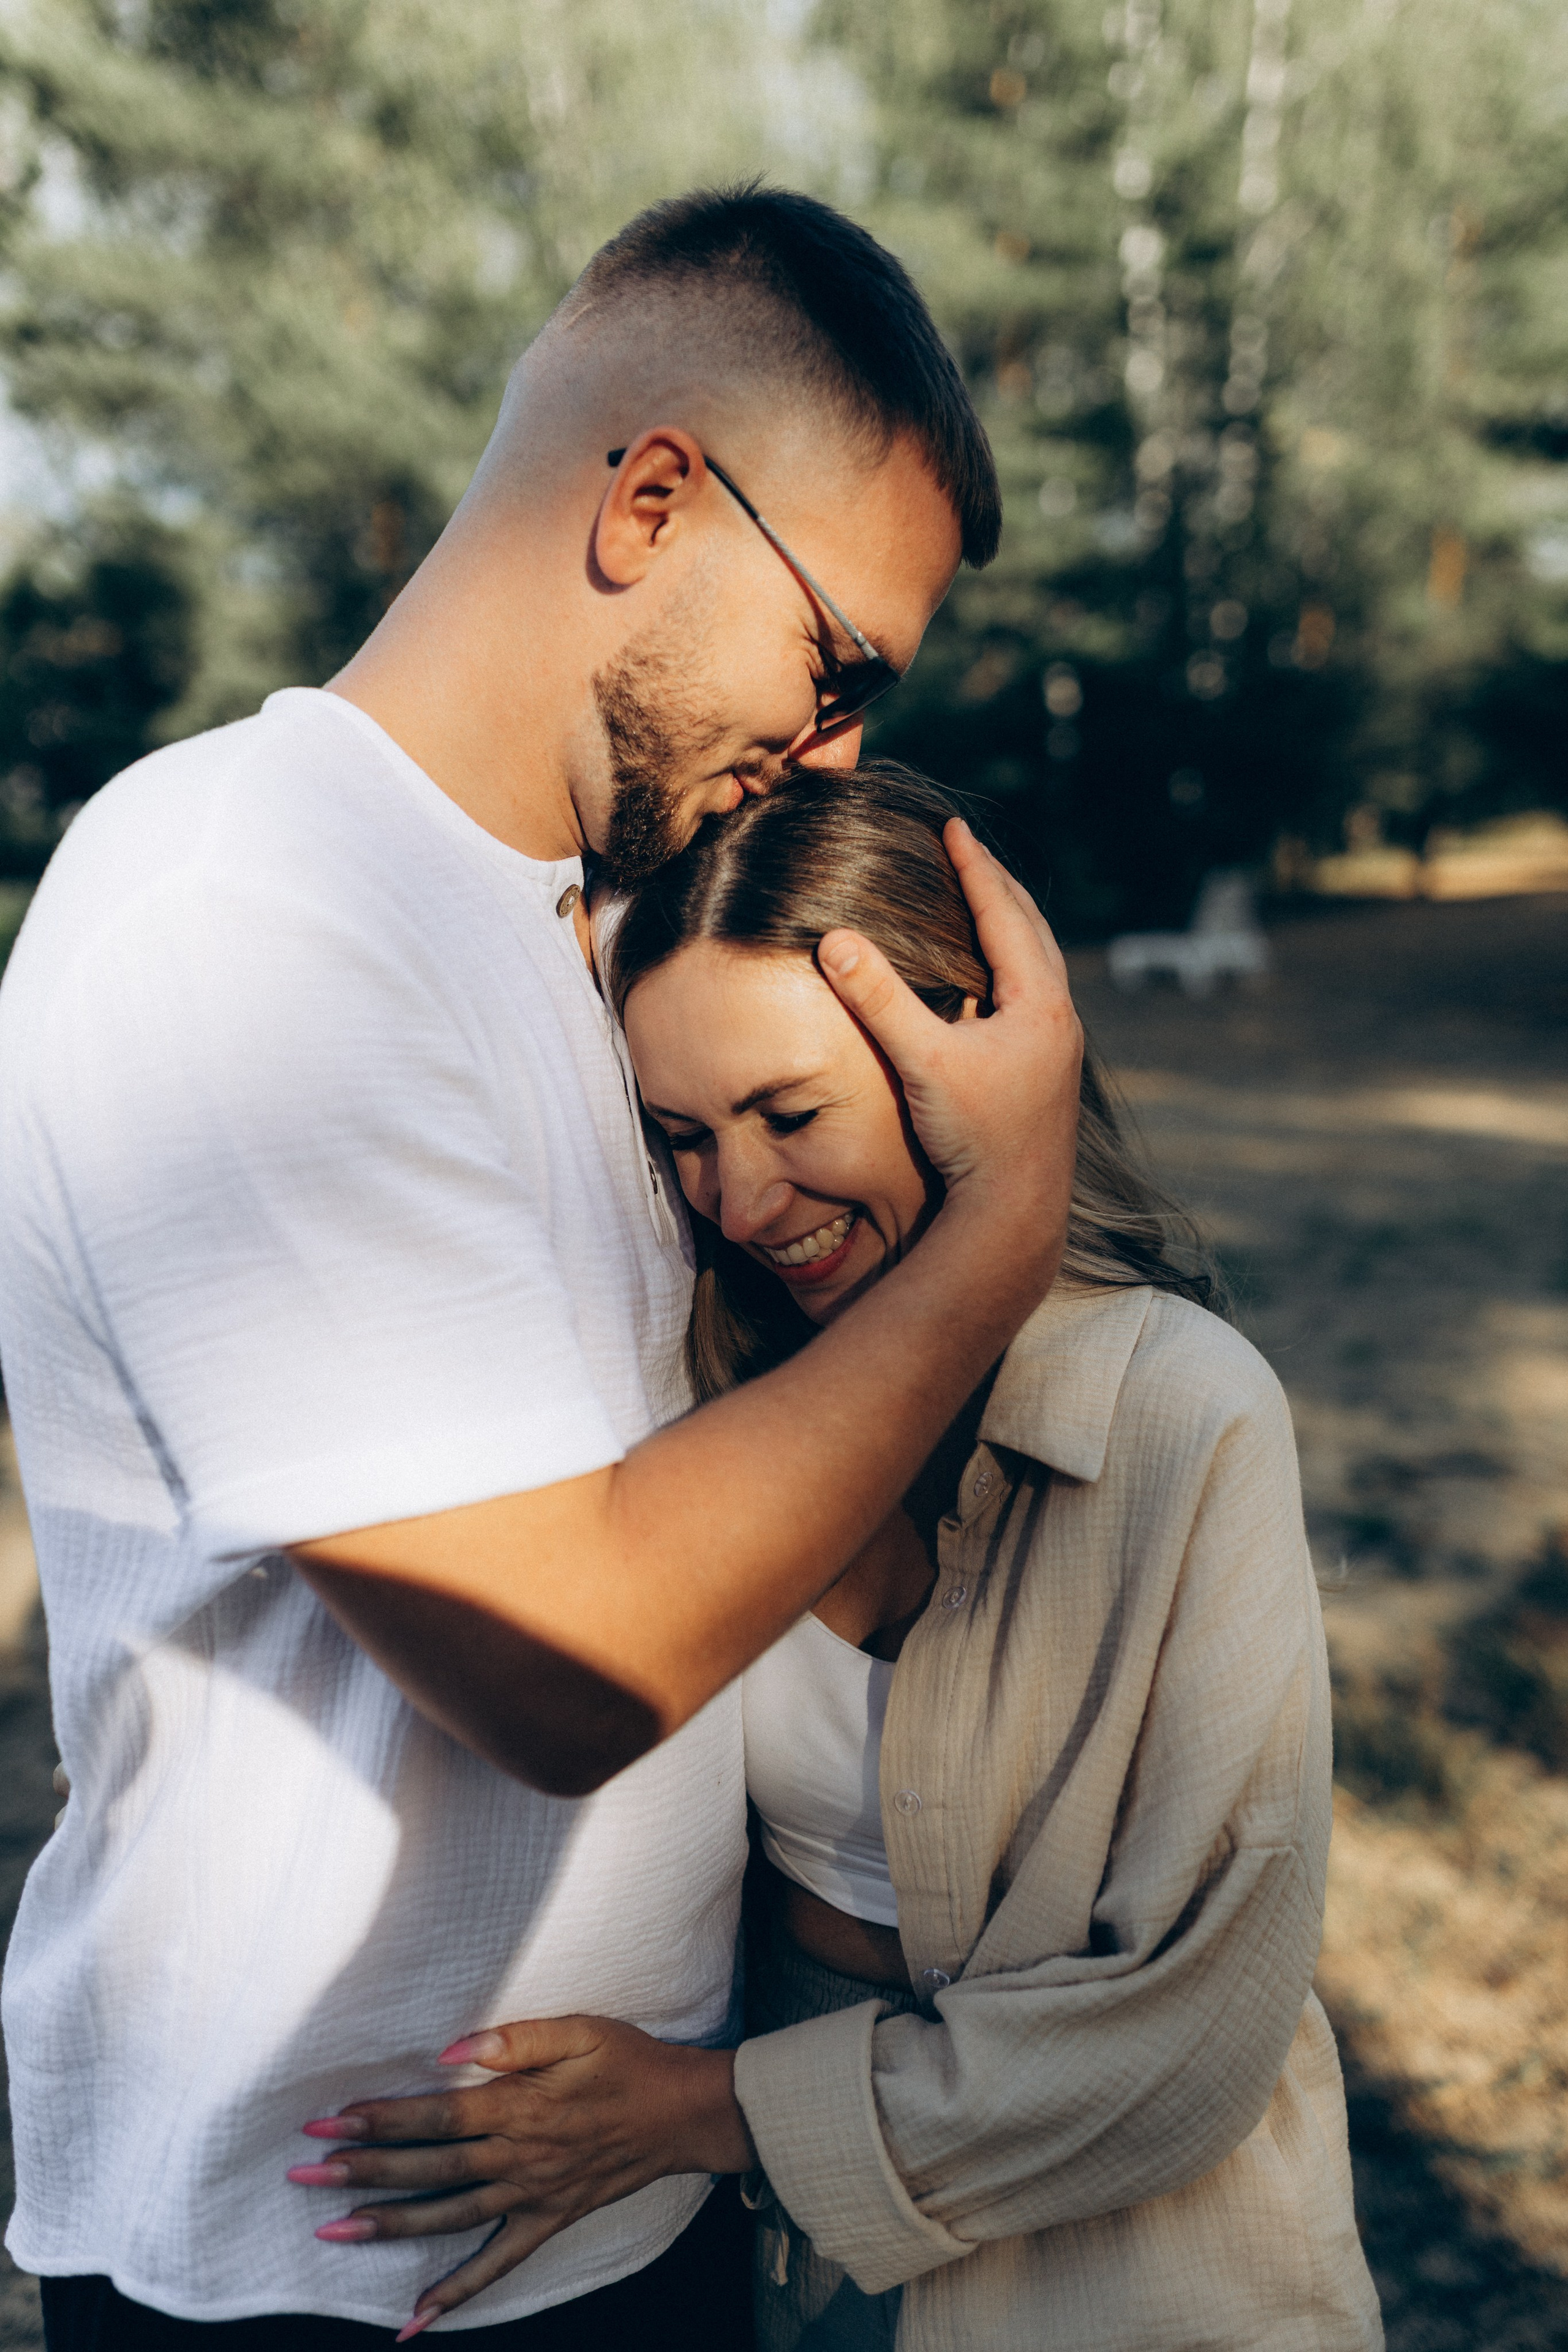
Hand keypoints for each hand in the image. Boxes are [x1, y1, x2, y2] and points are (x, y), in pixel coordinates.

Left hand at [289, 2016, 755, 2336]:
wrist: (683, 2114)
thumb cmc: (628, 2061)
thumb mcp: (580, 2030)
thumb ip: (516, 2039)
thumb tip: (449, 2051)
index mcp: (521, 2107)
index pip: (436, 2117)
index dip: (381, 2119)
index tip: (329, 2121)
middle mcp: (519, 2158)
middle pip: (429, 2169)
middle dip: (363, 2171)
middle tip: (304, 2175)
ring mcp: (532, 2197)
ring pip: (449, 2218)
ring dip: (389, 2226)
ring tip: (332, 2233)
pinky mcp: (547, 2222)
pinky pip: (497, 2266)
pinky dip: (455, 2295)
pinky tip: (413, 2321)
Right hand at [817, 819, 1080, 1253]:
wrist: (1016, 1209)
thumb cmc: (974, 1138)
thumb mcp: (921, 1062)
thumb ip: (878, 999)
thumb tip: (833, 938)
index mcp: (1038, 1001)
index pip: (1004, 913)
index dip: (974, 867)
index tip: (953, 826)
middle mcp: (1060, 1017)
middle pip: (1032, 929)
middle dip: (998, 886)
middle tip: (969, 849)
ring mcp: (1060, 1046)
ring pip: (1039, 964)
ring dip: (1011, 927)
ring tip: (983, 900)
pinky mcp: (1051, 1071)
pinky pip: (1034, 997)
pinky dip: (1012, 968)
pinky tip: (990, 979)